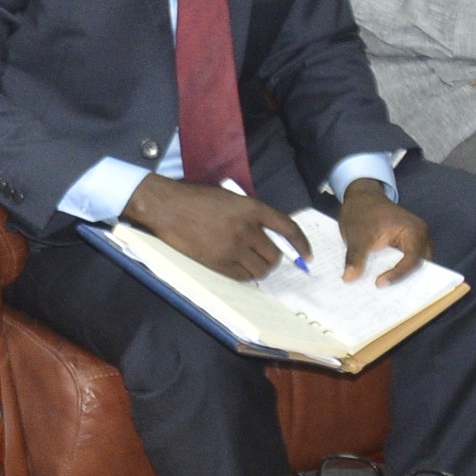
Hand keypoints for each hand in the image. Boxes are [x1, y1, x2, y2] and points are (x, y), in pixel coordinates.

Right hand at [122, 176, 310, 282]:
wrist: (168, 208)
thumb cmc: (197, 198)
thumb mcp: (230, 198)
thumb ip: (251, 214)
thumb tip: (268, 235)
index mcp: (252, 208)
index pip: (288, 229)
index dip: (302, 244)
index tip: (307, 256)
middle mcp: (246, 229)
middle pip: (275, 255)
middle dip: (275, 259)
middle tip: (267, 257)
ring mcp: (232, 248)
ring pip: (261, 269)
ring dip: (261, 269)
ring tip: (253, 263)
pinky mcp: (218, 262)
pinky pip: (243, 277)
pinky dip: (246, 275)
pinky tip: (239, 268)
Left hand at [336, 178, 428, 285]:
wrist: (361, 198)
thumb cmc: (362, 211)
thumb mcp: (356, 234)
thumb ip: (355, 256)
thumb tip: (349, 278)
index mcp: (414, 230)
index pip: (412, 259)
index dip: (398, 274)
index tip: (379, 283)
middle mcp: (421, 237)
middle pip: (418, 266)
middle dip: (403, 281)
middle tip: (387, 298)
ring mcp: (416, 242)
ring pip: (413, 267)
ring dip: (400, 278)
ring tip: (385, 295)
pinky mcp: (408, 247)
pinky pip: (406, 263)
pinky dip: (396, 272)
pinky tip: (382, 282)